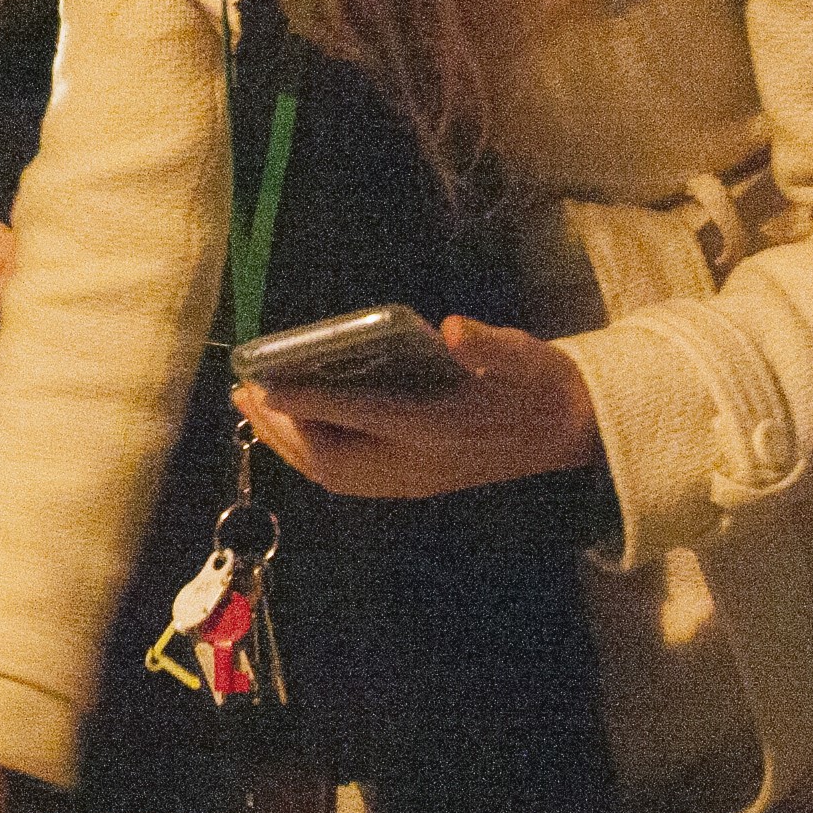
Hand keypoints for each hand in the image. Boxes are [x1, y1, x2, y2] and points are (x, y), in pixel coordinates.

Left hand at [233, 315, 598, 499]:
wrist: (569, 431)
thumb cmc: (539, 384)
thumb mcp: (525, 356)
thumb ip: (490, 346)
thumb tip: (454, 331)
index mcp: (440, 429)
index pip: (362, 416)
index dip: (310, 400)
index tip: (265, 383)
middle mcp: (419, 463)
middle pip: (334, 456)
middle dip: (283, 428)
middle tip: (243, 392)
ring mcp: (414, 479)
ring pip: (335, 473)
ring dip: (291, 444)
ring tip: (255, 410)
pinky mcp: (413, 482)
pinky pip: (348, 477)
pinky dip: (314, 455)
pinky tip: (297, 430)